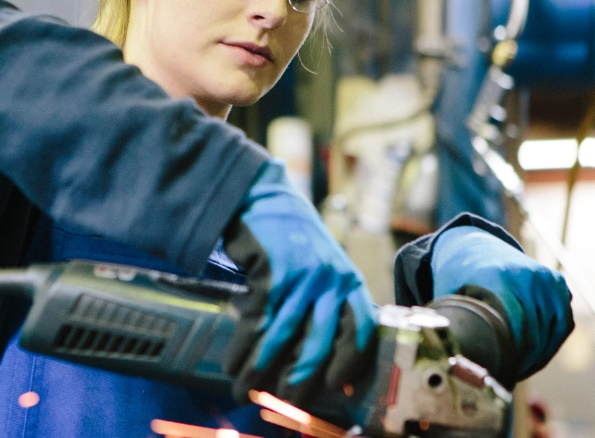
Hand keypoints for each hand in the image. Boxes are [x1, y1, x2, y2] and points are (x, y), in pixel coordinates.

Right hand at [223, 161, 376, 402]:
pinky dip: (242, 346)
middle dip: (300, 379)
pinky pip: (257, 321)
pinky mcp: (272, 272)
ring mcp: (302, 276)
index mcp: (348, 279)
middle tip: (286, 400)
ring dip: (262, 370)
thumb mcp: (322, 263)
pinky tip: (234, 362)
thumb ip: (326, 300)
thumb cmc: (290, 234)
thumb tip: (318, 352)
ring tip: (247, 390)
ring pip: (283, 338)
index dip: (349, 363)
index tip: (337, 387)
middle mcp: (330, 279)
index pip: (360, 330)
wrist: (260, 195)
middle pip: (320, 344)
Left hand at [431, 225, 573, 378]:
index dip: (512, 352)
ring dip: (541, 354)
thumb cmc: (459, 277)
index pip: (517, 323)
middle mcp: (527, 274)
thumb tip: (455, 358)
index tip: (502, 369)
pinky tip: (536, 357)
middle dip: (525, 358)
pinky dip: (552, 342)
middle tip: (510, 374)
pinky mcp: (557, 283)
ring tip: (521, 368)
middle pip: (536, 330)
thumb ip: (454, 322)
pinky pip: (563, 323)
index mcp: (498, 277)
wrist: (476, 246)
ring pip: (554, 330)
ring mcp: (545, 278)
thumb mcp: (449, 294)